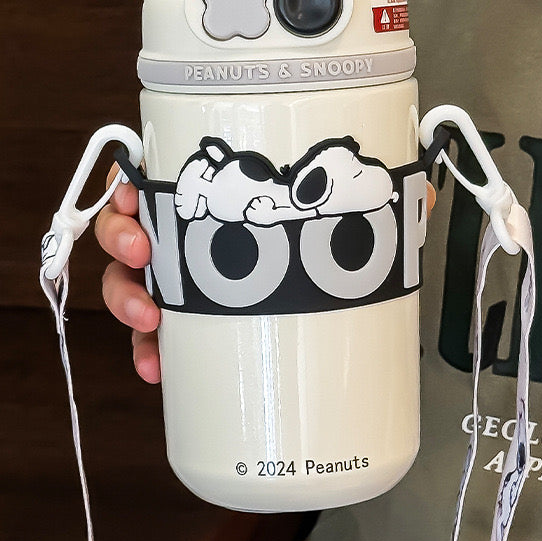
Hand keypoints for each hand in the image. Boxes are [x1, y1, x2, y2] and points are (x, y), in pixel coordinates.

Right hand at [95, 165, 436, 385]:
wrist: (321, 302)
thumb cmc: (324, 248)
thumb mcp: (351, 217)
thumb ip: (381, 200)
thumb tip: (420, 192)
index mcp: (214, 196)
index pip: (155, 173)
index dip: (131, 179)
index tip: (136, 192)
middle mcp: (189, 235)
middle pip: (130, 226)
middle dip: (122, 238)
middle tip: (145, 253)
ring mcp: (184, 280)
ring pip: (128, 280)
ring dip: (125, 297)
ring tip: (151, 321)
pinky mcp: (188, 324)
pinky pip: (150, 334)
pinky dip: (146, 350)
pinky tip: (157, 368)